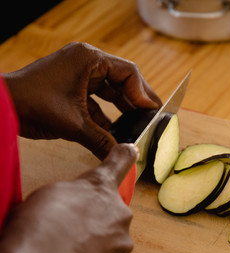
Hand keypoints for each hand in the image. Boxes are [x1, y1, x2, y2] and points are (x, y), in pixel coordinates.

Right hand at [0, 144, 137, 252]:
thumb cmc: (39, 227)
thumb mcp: (48, 195)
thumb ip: (71, 195)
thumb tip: (71, 204)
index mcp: (100, 188)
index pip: (118, 164)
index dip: (124, 156)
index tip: (131, 150)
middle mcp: (119, 214)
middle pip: (109, 214)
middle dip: (92, 221)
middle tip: (64, 231)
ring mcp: (121, 244)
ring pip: (108, 242)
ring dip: (92, 246)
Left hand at [3, 42, 161, 159]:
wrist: (2, 107)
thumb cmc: (33, 103)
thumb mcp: (74, 124)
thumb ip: (103, 140)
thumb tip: (124, 155)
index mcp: (89, 59)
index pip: (129, 73)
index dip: (144, 94)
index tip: (153, 113)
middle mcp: (86, 63)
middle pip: (122, 81)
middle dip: (137, 102)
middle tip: (152, 119)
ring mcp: (77, 75)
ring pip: (110, 92)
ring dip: (123, 110)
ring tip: (138, 126)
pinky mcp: (70, 90)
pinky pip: (96, 102)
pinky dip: (106, 117)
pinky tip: (116, 133)